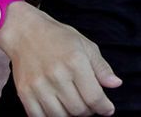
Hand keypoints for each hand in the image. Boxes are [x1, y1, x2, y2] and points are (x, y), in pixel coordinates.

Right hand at [0, 3, 120, 116]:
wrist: (26, 32)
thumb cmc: (59, 37)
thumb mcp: (86, 46)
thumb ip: (101, 67)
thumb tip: (116, 84)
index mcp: (76, 62)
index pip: (94, 96)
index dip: (104, 108)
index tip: (108, 110)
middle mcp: (57, 75)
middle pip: (78, 109)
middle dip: (88, 111)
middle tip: (90, 104)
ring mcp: (38, 85)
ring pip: (59, 116)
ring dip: (70, 115)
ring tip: (74, 105)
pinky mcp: (24, 92)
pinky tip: (58, 108)